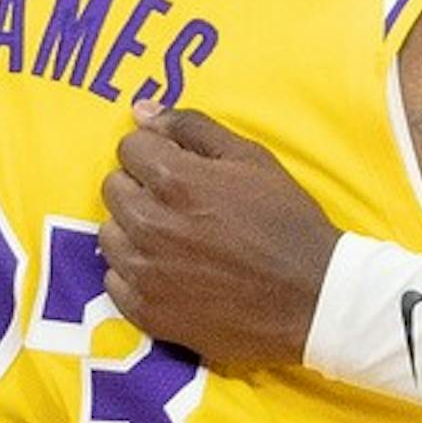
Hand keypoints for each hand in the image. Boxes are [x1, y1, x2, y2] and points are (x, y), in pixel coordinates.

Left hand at [100, 106, 340, 368]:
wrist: (313, 298)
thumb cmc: (286, 222)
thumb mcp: (252, 159)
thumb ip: (192, 127)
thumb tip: (142, 110)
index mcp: (175, 180)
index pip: (129, 147)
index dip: (156, 152)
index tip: (180, 168)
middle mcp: (150, 224)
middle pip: (113, 188)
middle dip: (141, 188)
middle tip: (181, 204)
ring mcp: (145, 272)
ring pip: (108, 235)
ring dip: (134, 231)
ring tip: (175, 240)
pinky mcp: (146, 312)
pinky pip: (115, 281)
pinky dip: (137, 274)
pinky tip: (171, 273)